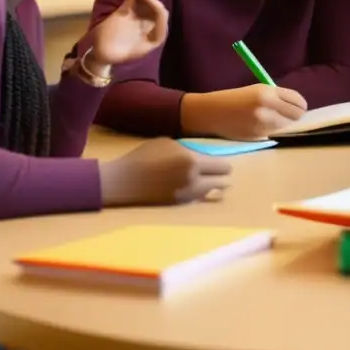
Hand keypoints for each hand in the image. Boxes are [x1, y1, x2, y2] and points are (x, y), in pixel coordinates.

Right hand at [88, 0, 169, 70]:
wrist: (102, 54)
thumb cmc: (120, 55)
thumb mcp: (136, 52)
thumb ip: (144, 43)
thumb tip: (150, 38)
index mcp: (157, 35)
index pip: (161, 16)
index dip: (155, 5)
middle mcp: (150, 24)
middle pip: (155, 7)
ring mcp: (138, 17)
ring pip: (145, 1)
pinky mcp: (127, 11)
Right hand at [98, 137, 231, 206]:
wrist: (123, 181)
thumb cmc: (144, 156)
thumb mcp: (168, 144)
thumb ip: (188, 150)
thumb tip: (201, 157)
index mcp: (192, 161)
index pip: (221, 166)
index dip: (225, 166)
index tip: (226, 165)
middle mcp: (193, 180)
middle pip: (221, 182)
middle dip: (223, 178)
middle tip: (223, 176)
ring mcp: (186, 195)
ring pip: (211, 193)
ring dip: (214, 188)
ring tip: (219, 185)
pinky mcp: (178, 205)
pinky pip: (197, 199)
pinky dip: (201, 195)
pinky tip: (201, 191)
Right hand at [181, 84, 307, 139]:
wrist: (210, 113)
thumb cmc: (234, 98)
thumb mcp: (257, 90)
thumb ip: (276, 97)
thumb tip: (297, 105)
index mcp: (267, 93)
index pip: (297, 100)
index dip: (301, 104)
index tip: (299, 105)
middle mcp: (267, 108)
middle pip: (296, 115)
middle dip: (296, 114)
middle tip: (289, 114)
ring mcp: (263, 125)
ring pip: (287, 126)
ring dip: (284, 123)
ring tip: (272, 118)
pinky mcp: (257, 137)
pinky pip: (275, 133)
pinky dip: (273, 130)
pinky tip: (263, 125)